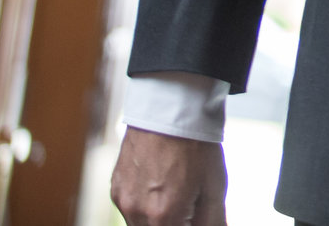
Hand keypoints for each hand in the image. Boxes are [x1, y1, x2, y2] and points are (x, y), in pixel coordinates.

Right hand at [112, 128, 227, 225]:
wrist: (168, 112)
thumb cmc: (195, 147)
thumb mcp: (214, 186)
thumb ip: (212, 221)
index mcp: (163, 216)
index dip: (188, 225)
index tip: (194, 217)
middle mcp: (137, 213)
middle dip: (174, 223)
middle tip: (188, 205)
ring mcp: (123, 201)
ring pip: (139, 225)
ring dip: (157, 219)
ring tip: (175, 193)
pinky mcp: (115, 189)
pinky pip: (129, 209)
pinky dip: (144, 206)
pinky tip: (159, 185)